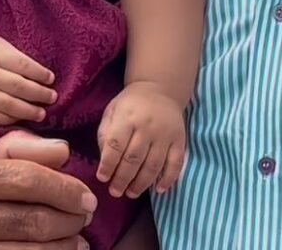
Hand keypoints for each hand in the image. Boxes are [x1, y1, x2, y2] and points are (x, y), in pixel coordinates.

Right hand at [0, 34, 57, 125]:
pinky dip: (9, 120)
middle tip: (52, 98)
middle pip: (17, 86)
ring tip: (41, 114)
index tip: (51, 79)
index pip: (22, 65)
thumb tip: (39, 72)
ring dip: (27, 111)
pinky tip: (20, 119)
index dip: (39, 73)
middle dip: (38, 93)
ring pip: (7, 105)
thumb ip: (14, 56)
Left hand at [96, 82, 186, 198]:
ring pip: (153, 165)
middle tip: (115, 192)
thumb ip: (105, 133)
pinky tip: (158, 190)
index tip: (102, 178)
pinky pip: (175, 164)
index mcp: (127, 117)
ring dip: (141, 184)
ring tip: (131, 193)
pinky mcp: (179, 141)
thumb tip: (104, 160)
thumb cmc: (130, 104)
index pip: (115, 144)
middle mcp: (146, 126)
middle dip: (122, 179)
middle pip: (133, 159)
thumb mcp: (112, 110)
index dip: (108, 164)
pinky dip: (168, 180)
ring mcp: (165, 135)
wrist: (159, 89)